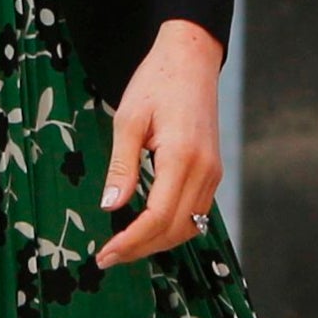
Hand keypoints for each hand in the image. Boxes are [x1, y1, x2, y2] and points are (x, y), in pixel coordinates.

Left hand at [95, 21, 225, 266]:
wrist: (191, 60)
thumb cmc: (156, 83)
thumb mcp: (127, 120)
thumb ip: (121, 167)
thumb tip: (110, 207)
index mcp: (182, 156)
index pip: (158, 216)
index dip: (131, 241)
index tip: (104, 254)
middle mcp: (204, 170)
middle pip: (175, 229)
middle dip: (140, 249)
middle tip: (107, 258)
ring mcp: (213, 173)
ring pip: (189, 227)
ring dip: (157, 242)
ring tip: (124, 247)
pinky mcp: (213, 172)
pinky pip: (196, 213)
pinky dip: (172, 228)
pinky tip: (148, 228)